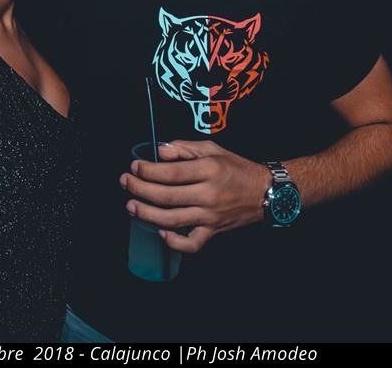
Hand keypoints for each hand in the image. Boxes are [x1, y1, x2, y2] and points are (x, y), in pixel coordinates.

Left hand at [120, 141, 270, 252]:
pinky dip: (175, 243)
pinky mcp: (214, 231)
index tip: (134, 167)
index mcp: (209, 170)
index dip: (148, 171)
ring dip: (147, 214)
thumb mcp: (212, 149)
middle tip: (126, 183)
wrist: (265, 192)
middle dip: (141, 190)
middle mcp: (209, 194)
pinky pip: (192, 244)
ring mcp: (211, 216)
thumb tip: (159, 151)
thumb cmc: (236, 168)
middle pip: (167, 196)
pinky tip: (161, 233)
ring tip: (131, 206)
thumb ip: (184, 148)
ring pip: (173, 220)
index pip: (171, 173)